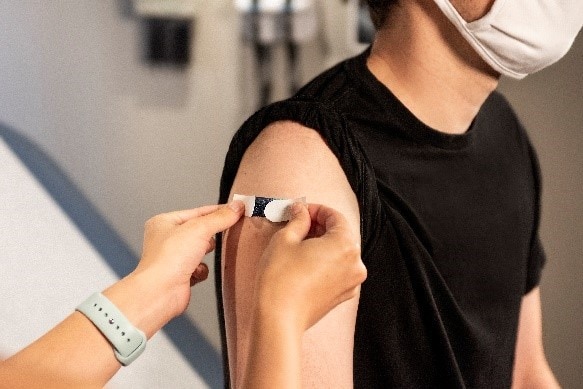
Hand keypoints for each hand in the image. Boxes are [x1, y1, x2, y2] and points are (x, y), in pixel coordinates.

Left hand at [127, 202, 243, 321]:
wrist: (161, 292)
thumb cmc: (168, 259)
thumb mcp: (199, 229)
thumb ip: (220, 217)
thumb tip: (236, 207)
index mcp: (164, 222)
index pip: (197, 211)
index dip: (218, 210)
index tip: (236, 209)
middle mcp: (166, 239)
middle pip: (199, 231)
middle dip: (209, 236)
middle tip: (219, 235)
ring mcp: (173, 258)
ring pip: (201, 250)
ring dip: (204, 254)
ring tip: (200, 255)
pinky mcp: (180, 276)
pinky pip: (200, 268)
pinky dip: (201, 270)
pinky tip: (194, 272)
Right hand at [254, 203, 366, 331]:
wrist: (279, 318)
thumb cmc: (280, 278)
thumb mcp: (285, 239)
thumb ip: (298, 220)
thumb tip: (300, 210)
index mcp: (346, 245)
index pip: (336, 217)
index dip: (316, 210)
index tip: (300, 210)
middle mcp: (355, 263)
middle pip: (341, 234)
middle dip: (319, 226)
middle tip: (297, 224)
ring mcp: (352, 282)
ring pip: (339, 252)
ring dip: (322, 243)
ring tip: (298, 243)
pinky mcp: (343, 295)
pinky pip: (338, 269)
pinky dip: (325, 261)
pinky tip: (304, 262)